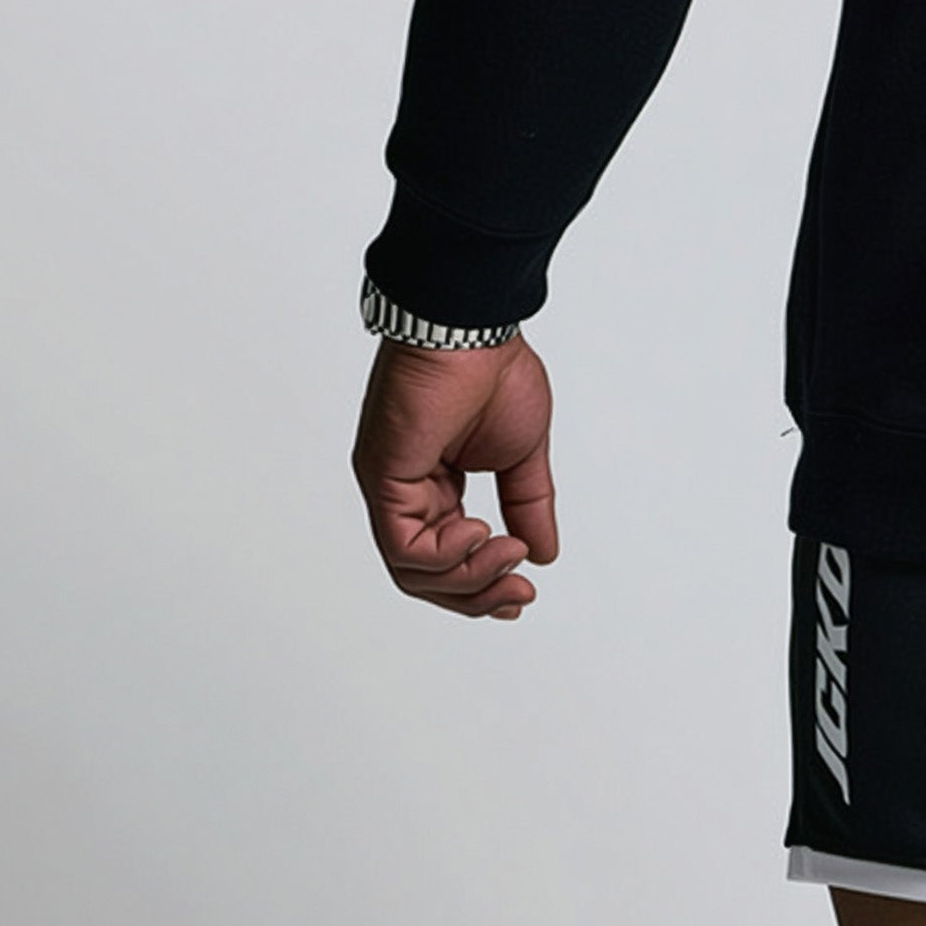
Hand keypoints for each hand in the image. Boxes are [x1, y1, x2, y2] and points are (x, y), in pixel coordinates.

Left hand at [352, 334, 557, 617]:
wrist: (472, 329)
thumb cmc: (492, 370)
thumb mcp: (522, 454)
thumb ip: (527, 505)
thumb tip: (543, 554)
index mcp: (434, 483)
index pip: (446, 557)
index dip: (482, 585)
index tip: (522, 595)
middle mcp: (405, 490)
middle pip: (425, 576)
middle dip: (477, 595)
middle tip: (520, 596)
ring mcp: (390, 485)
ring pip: (412, 570)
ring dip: (468, 577)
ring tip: (510, 552)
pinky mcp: (382, 477)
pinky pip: (402, 546)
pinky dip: (445, 554)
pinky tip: (479, 533)